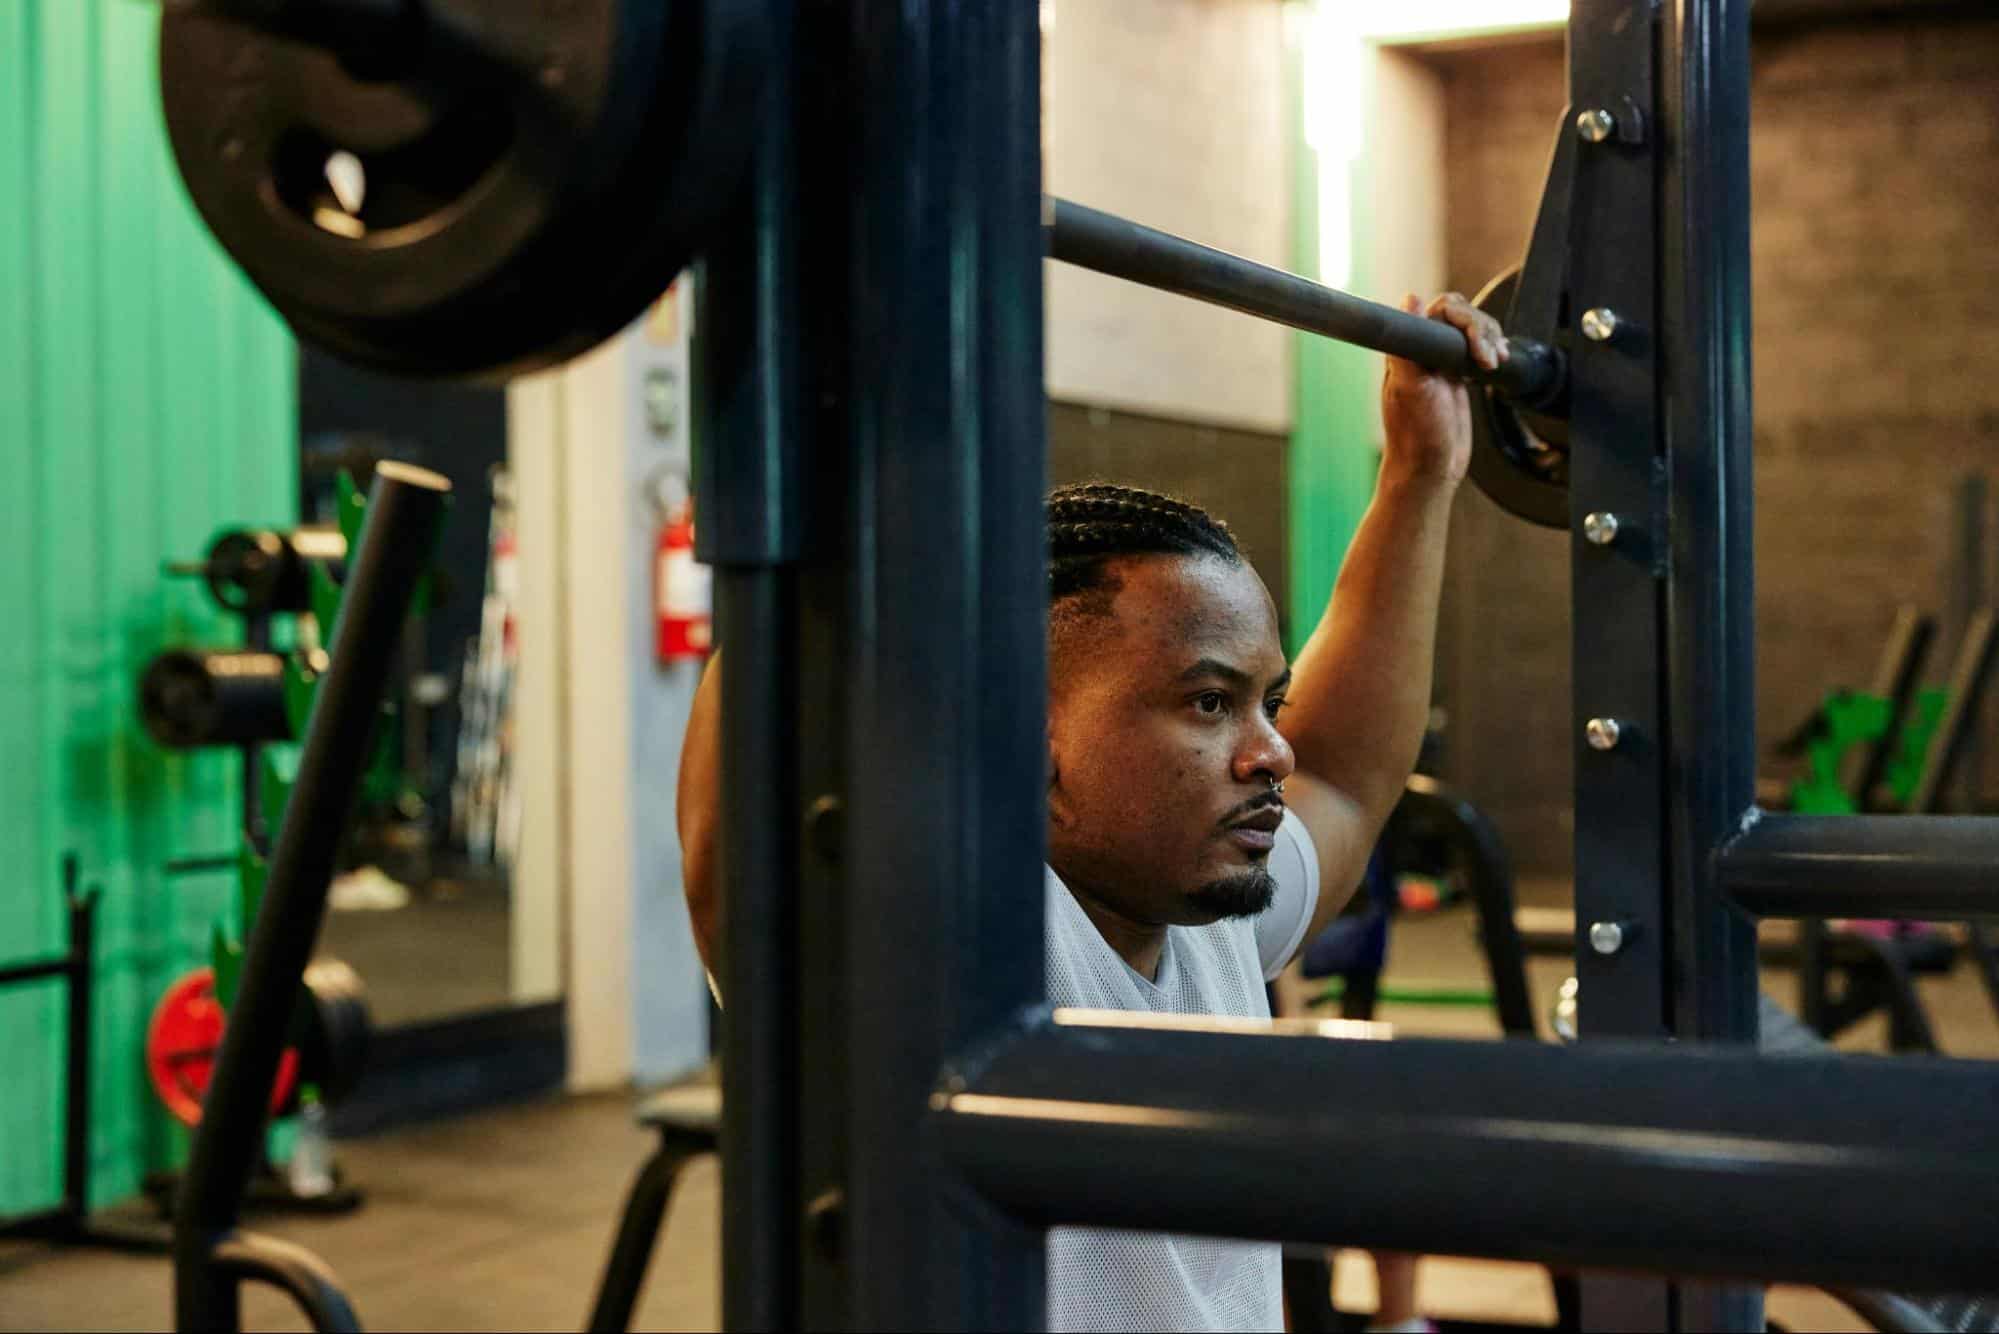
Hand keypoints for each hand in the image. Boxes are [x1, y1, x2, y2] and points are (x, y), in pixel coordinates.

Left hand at [1380, 291, 1506, 485]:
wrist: (1431, 468)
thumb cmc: (1416, 434)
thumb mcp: (1409, 388)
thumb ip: (1408, 346)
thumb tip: (1409, 298)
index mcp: (1408, 348)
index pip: (1441, 309)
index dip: (1465, 320)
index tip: (1476, 350)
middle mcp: (1423, 350)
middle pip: (1461, 312)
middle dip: (1482, 330)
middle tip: (1489, 361)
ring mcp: (1442, 361)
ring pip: (1473, 328)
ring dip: (1490, 339)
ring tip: (1494, 364)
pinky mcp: (1457, 375)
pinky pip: (1478, 347)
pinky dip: (1493, 349)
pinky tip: (1497, 362)